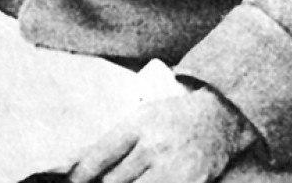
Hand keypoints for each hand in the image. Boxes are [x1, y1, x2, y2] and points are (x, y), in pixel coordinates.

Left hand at [67, 86, 253, 182]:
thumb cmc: (172, 117)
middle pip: (113, 181)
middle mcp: (154, 147)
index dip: (81, 174)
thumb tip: (78, 161)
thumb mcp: (141, 116)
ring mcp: (173, 169)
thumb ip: (114, 138)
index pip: (100, 156)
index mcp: (138, 125)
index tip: (73, 181)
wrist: (219, 118)